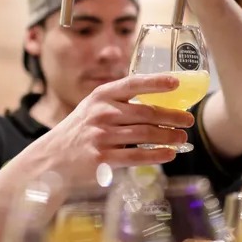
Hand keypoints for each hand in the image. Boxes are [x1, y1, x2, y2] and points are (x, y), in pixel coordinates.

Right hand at [27, 74, 193, 185]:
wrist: (52, 158)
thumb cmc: (80, 131)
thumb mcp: (93, 108)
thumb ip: (119, 103)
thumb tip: (159, 103)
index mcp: (101, 96)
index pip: (132, 84)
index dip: (156, 82)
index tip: (176, 83)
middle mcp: (101, 113)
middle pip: (146, 113)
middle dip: (172, 116)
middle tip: (188, 120)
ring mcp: (101, 136)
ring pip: (145, 135)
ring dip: (169, 137)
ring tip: (182, 138)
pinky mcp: (102, 159)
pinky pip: (136, 156)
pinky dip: (156, 155)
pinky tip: (169, 154)